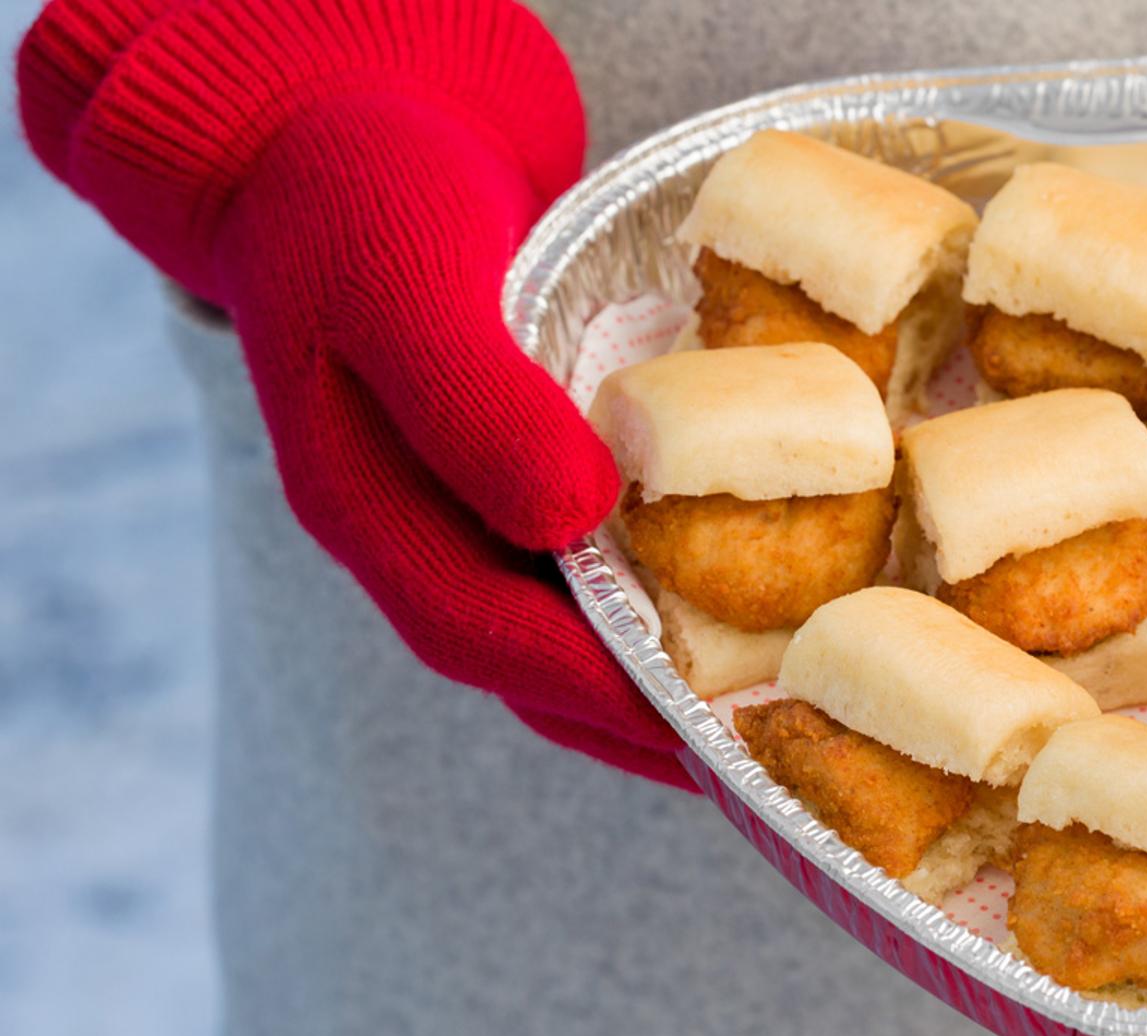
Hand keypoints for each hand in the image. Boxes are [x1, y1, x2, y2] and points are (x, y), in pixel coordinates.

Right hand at [19, 0, 691, 785]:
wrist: (353, 128)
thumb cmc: (369, 193)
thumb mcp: (410, 283)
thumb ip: (475, 402)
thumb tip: (573, 519)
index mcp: (370, 511)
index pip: (487, 639)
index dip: (597, 698)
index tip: (701, 745)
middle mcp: (419, 535)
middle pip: (536, 669)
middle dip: (646, 729)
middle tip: (766, 776)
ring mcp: (465, 513)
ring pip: (568, 634)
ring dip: (660, 688)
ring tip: (774, 730)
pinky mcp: (518, 477)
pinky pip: (595, 570)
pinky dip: (666, 604)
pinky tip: (752, 617)